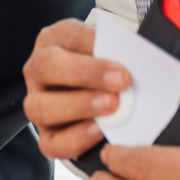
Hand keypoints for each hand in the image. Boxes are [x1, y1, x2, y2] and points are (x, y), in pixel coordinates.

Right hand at [21, 18, 129, 159]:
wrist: (109, 95)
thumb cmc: (112, 70)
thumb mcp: (115, 53)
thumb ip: (122, 53)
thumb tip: (141, 62)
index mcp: (55, 41)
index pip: (67, 37)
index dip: (93, 48)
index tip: (122, 65)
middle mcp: (39, 71)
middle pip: (45, 67)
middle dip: (84, 74)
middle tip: (120, 83)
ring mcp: (38, 103)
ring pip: (39, 106)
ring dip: (78, 106)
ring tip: (111, 108)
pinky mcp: (46, 135)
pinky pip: (50, 143)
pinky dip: (74, 139)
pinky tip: (99, 132)